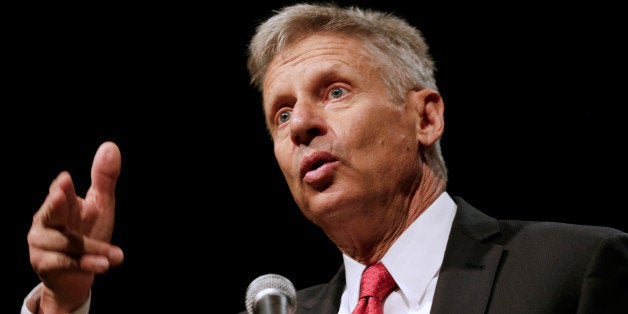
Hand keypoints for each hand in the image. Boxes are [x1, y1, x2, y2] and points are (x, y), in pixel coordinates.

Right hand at [27, 141, 124, 311]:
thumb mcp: (100, 205)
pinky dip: (86, 264)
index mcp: (61, 203)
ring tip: (115, 255)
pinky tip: (104, 265)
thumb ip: (104, 179)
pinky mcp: (44, 264)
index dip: (62, 188)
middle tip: (61, 197)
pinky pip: (66, 263)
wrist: (75, 274)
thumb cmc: (87, 232)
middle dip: (55, 205)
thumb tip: (110, 146)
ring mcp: (41, 243)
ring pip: (67, 243)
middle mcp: (46, 220)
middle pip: (51, 212)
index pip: (61, 192)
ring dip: (93, 249)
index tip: (65, 180)